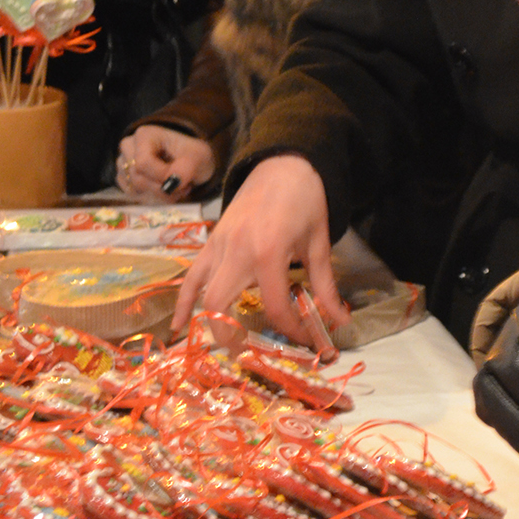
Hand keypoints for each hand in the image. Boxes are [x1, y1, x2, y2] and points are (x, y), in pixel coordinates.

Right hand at [116, 126, 216, 200]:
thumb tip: (171, 183)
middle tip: (184, 186)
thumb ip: (187, 168)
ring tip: (177, 187)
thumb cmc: (193, 155)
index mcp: (144, 135)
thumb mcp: (199, 157)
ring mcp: (123, 163)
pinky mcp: (124, 178)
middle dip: (164, 189)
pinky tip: (166, 190)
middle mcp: (128, 146)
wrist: (191, 161)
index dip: (162, 177)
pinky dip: (153, 199)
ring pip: (135, 189)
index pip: (143, 163)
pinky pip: (134, 196)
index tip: (181, 180)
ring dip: (161, 195)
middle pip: (138, 178)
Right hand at [171, 155, 348, 345]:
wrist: (282, 164)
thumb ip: (325, 285)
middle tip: (256, 354)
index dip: (291, 330)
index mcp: (268, 253)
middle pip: (221, 306)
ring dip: (211, 324)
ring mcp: (218, 247)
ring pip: (201, 294)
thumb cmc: (305, 201)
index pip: (274, 306)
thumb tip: (340, 321)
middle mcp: (236, 253)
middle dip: (235, 337)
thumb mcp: (319, 243)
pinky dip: (183, 301)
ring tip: (227, 347)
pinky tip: (178, 325)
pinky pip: (190, 276)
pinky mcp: (210, 243)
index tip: (307, 340)